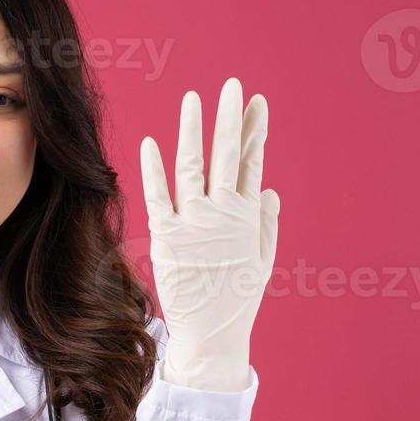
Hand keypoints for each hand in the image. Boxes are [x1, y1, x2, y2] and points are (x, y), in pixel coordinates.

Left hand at [140, 78, 279, 391]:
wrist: (212, 334)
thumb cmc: (237, 297)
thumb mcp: (262, 259)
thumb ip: (266, 223)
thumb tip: (268, 189)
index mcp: (248, 216)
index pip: (252, 163)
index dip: (255, 131)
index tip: (256, 102)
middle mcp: (224, 214)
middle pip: (228, 156)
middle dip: (230, 119)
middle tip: (232, 86)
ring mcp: (195, 223)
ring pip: (194, 167)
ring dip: (194, 131)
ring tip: (194, 99)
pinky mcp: (167, 237)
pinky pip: (158, 197)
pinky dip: (154, 170)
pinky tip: (151, 142)